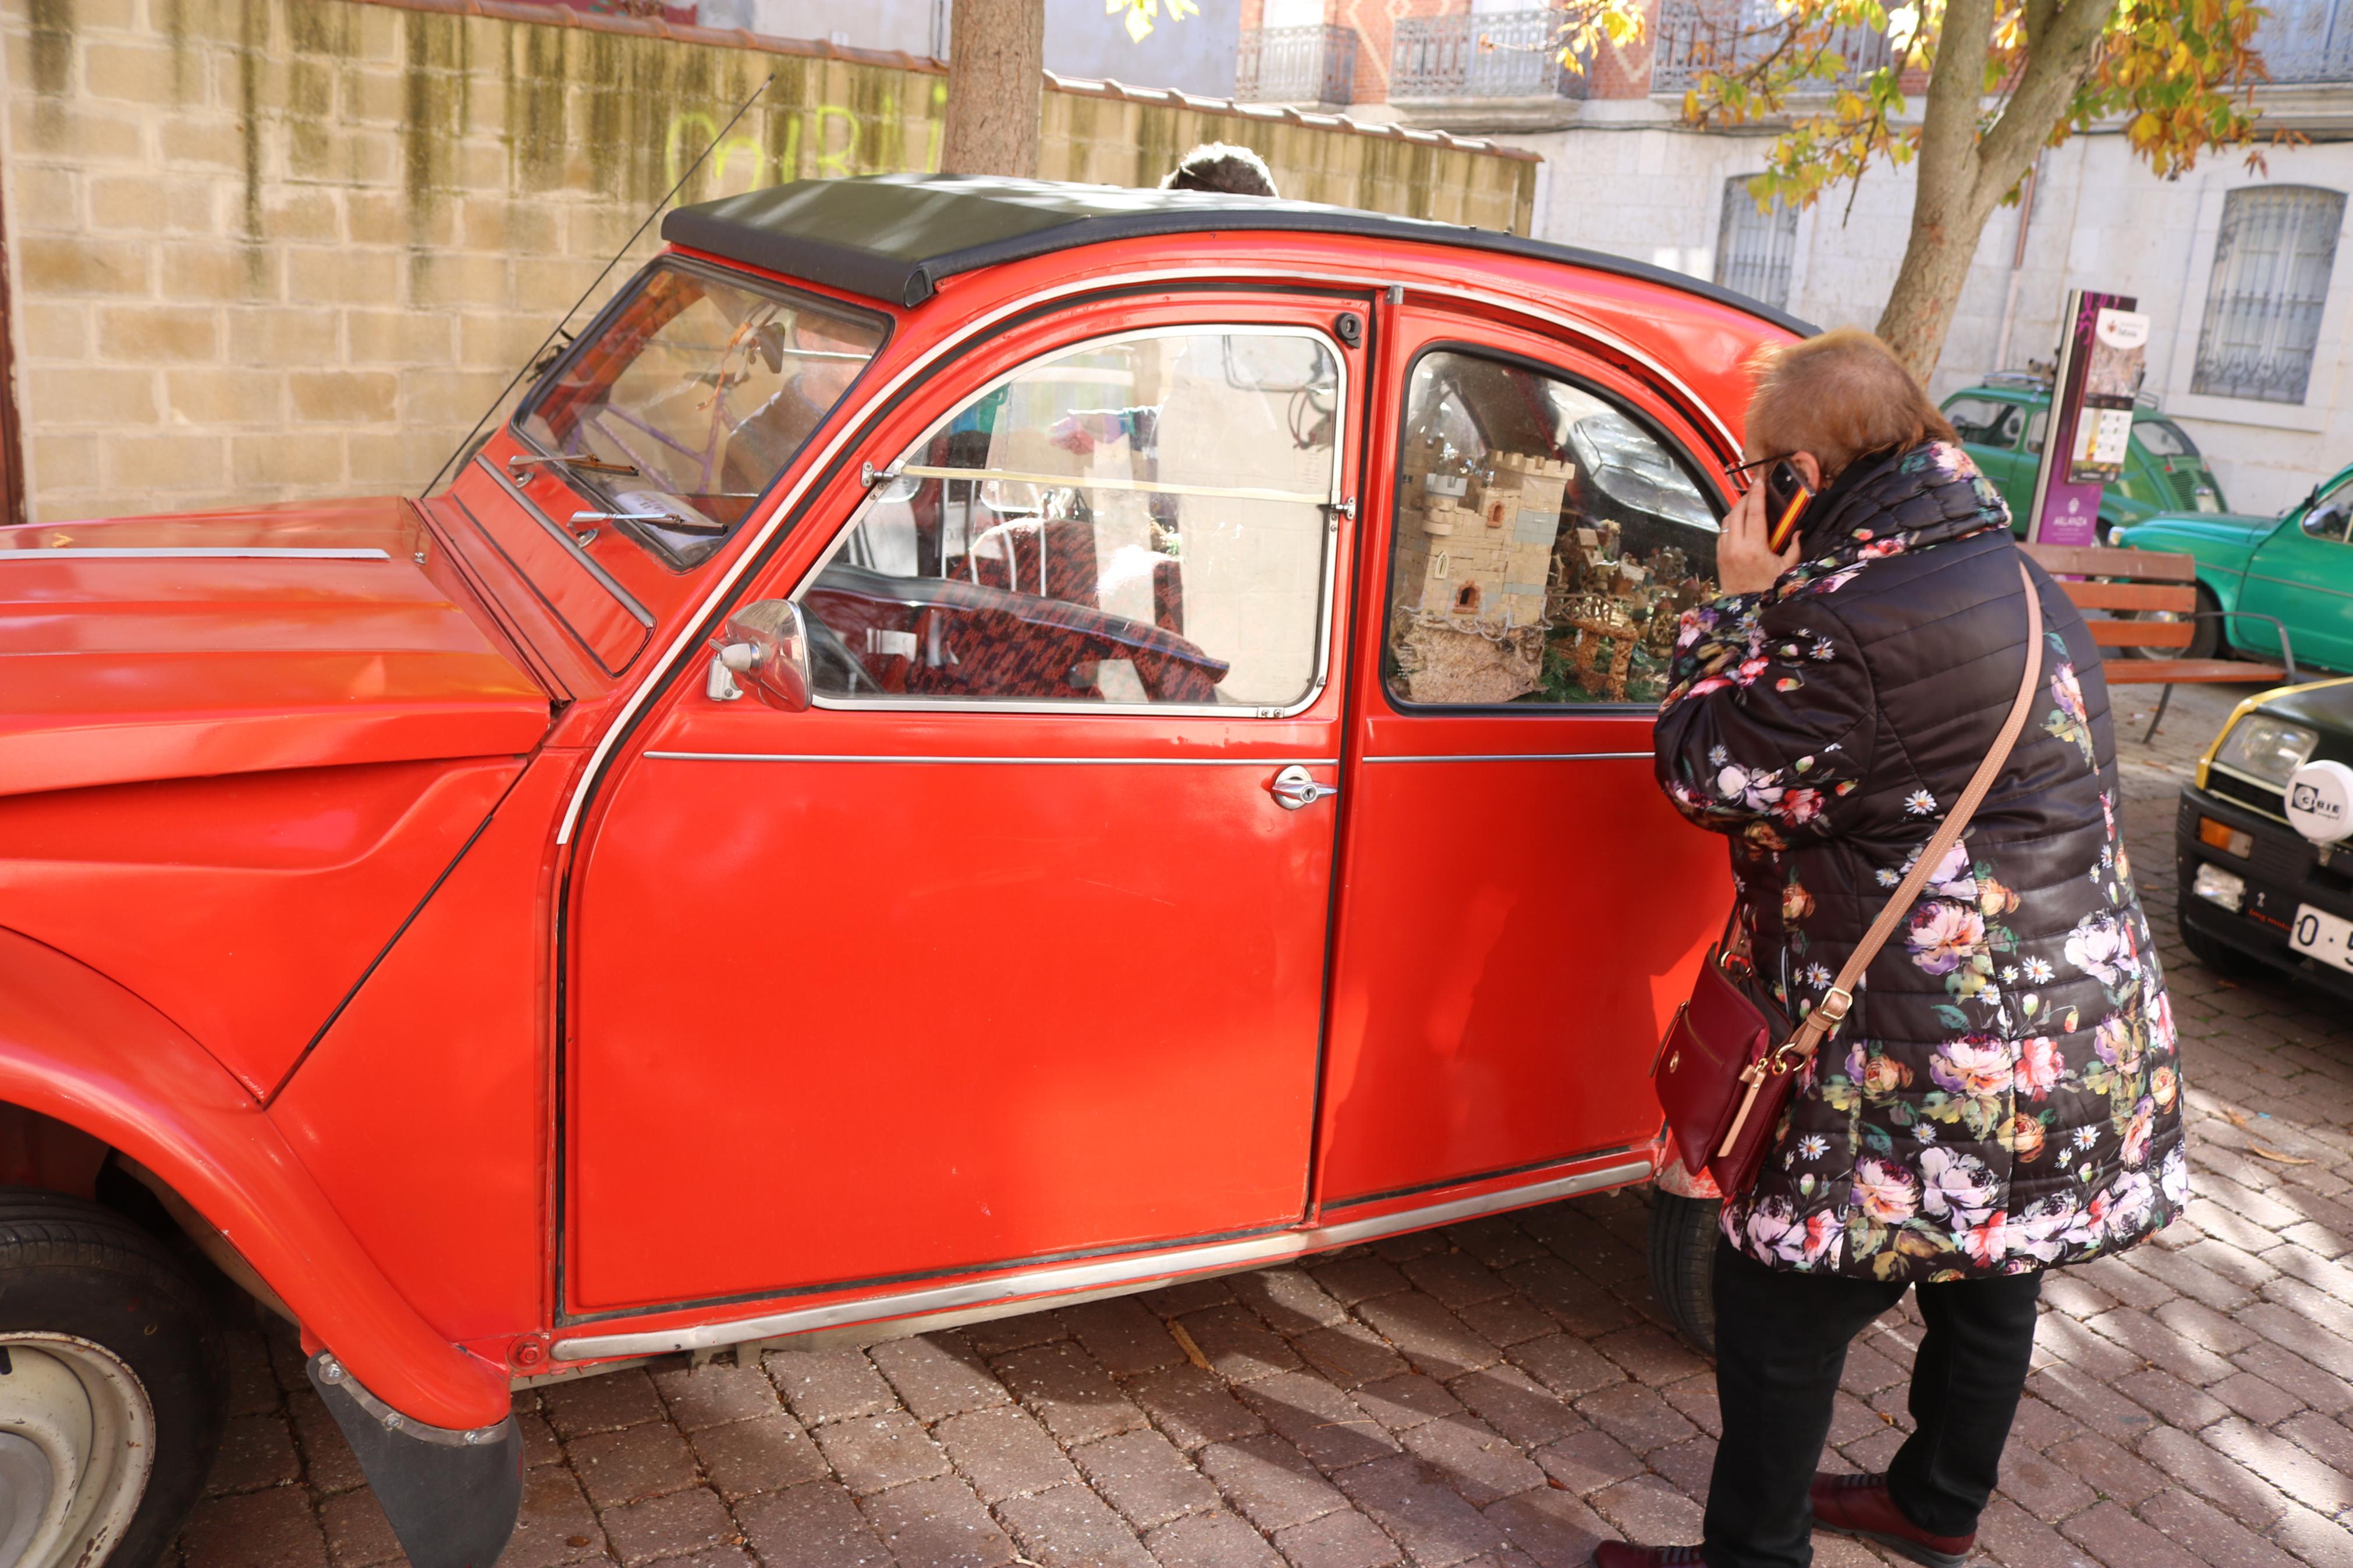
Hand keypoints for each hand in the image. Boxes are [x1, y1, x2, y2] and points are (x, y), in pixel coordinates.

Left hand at [1716, 479, 1802, 595]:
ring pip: (1727, 521)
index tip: (1759, 481)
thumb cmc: (1768, 588)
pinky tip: (1739, 523)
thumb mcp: (1787, 569)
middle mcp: (1736, 546)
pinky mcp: (1718, 556)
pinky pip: (1722, 533)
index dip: (1757, 494)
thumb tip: (1798, 531)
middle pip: (1737, 512)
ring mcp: (1724, 551)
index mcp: (1754, 547)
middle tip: (1755, 491)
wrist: (1745, 609)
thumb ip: (1794, 548)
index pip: (1754, 513)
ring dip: (1736, 510)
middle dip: (1745, 498)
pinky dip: (1730, 524)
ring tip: (1747, 505)